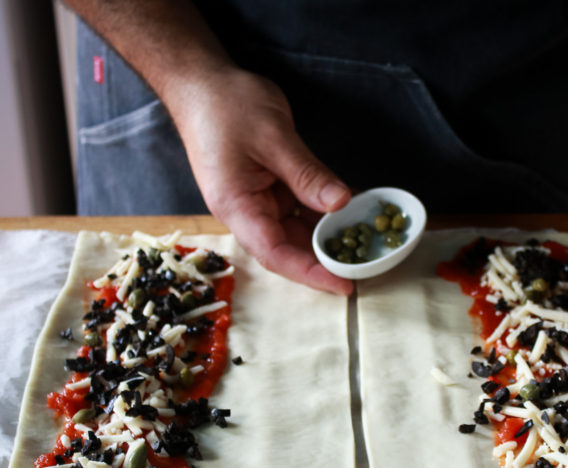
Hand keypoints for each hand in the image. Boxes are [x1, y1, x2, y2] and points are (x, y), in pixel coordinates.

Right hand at [172, 67, 352, 294]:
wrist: (201, 83)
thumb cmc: (226, 106)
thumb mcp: (273, 137)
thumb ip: (307, 174)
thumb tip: (341, 204)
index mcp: (236, 207)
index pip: (275, 254)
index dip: (311, 273)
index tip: (344, 284)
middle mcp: (245, 212)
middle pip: (287, 249)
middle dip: (325, 260)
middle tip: (366, 267)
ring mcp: (256, 201)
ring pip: (295, 231)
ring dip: (326, 236)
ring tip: (364, 243)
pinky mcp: (267, 189)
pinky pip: (297, 209)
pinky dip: (322, 212)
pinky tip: (351, 211)